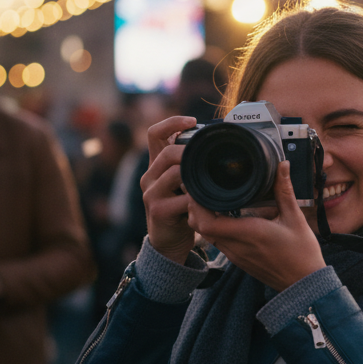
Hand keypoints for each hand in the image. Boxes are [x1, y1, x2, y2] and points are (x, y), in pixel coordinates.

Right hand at [141, 116, 199, 263]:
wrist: (169, 242)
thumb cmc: (181, 209)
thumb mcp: (183, 183)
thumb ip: (190, 165)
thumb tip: (213, 144)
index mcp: (156, 166)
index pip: (155, 134)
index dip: (172, 122)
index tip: (193, 121)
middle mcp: (149, 177)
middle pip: (167, 152)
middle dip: (190, 153)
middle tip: (210, 158)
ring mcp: (151, 194)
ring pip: (175, 173)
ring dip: (195, 176)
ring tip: (210, 182)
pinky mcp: (159, 211)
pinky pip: (183, 199)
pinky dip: (199, 199)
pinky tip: (209, 202)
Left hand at [187, 161, 324, 290]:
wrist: (304, 284)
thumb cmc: (302, 253)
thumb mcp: (295, 218)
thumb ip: (284, 191)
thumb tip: (282, 165)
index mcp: (248, 233)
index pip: (206, 223)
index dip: (196, 206)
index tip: (198, 188)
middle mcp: (236, 246)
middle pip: (200, 228)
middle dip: (195, 208)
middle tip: (201, 189)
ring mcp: (236, 255)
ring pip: (207, 236)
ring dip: (203, 219)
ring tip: (211, 199)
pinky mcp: (239, 260)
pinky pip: (218, 242)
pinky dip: (214, 229)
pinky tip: (225, 217)